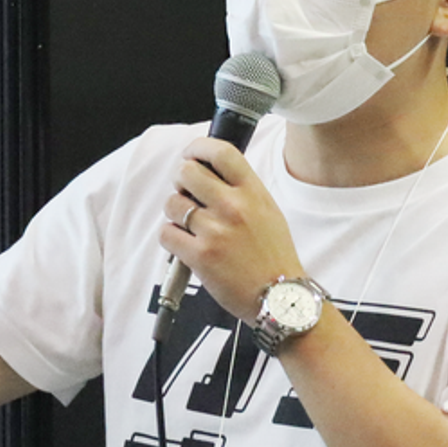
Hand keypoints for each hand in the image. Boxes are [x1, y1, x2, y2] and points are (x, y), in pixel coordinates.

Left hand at [156, 137, 304, 321]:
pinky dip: (170, 237)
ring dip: (175, 213)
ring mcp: (216, 231)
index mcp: (253, 192)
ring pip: (172, 203)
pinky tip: (184, 244)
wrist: (281, 299)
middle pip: (187, 172)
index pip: (221, 152)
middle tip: (186, 194)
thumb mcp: (268, 211)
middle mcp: (234, 207)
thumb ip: (242, 189)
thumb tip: (209, 171)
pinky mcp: (200, 256)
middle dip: (180, 181)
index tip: (191, 154)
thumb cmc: (274, 256)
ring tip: (189, 225)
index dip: (198, 147)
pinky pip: (166, 233)